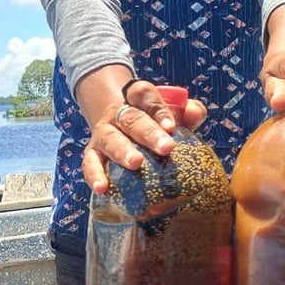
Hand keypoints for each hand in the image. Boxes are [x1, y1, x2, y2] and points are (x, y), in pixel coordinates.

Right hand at [82, 79, 206, 193]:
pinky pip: (90, 162)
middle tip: (166, 148)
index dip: (159, 110)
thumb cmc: (152, 119)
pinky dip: (94, 175)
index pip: (146, 96)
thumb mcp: (170, 110)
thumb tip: (195, 113)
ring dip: (122, 151)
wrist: (116, 118)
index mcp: (137, 97)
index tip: (172, 126)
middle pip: (131, 119)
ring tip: (135, 164)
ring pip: (110, 139)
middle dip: (148, 133)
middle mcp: (117, 112)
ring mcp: (103, 132)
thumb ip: (187, 111)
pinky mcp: (92, 151)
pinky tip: (103, 188)